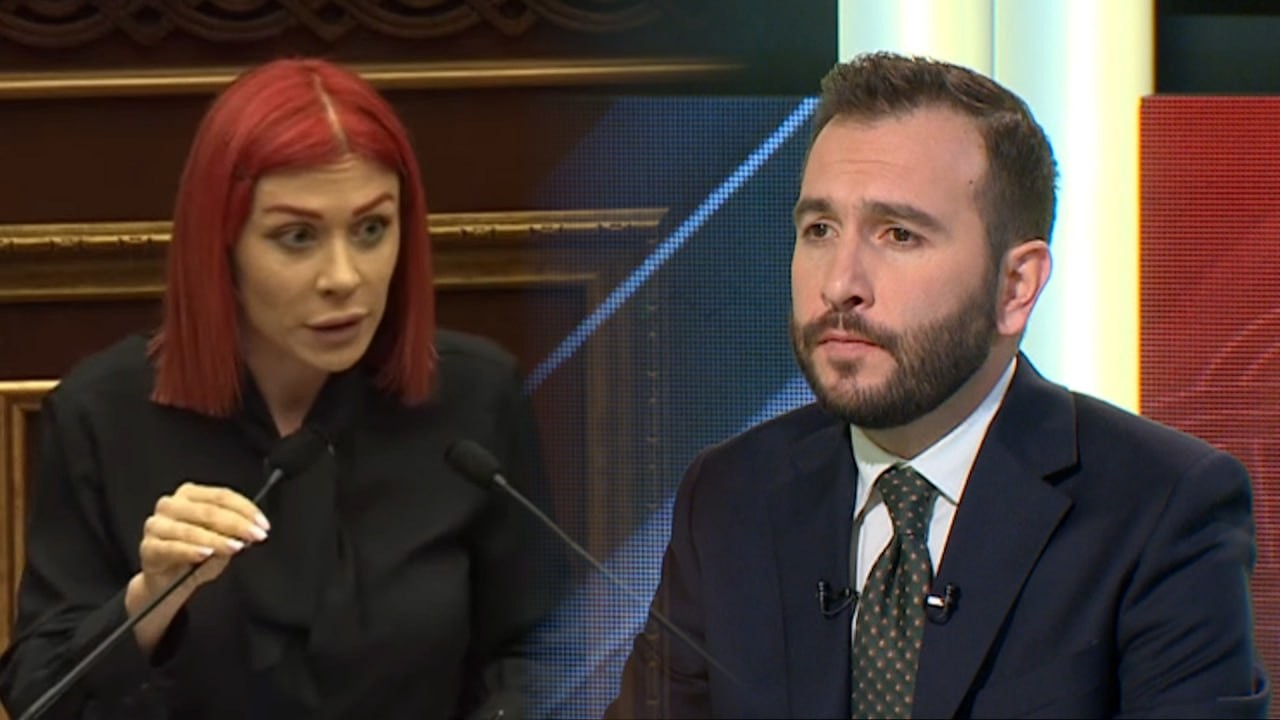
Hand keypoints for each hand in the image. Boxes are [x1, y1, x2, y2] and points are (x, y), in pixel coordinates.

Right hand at [136, 482, 270, 598]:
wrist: (167, 582)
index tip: (263, 524)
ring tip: (235, 547)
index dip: (245, 509)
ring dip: (217, 539)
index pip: (221, 496)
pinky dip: (191, 550)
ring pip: (190, 529)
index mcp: (190, 495)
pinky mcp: (147, 548)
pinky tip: (206, 554)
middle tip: (256, 536)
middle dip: (236, 524)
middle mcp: (171, 505)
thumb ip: (232, 533)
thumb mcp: (220, 541)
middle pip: (208, 511)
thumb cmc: (196, 555)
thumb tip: (250, 531)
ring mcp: (156, 525)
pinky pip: (171, 548)